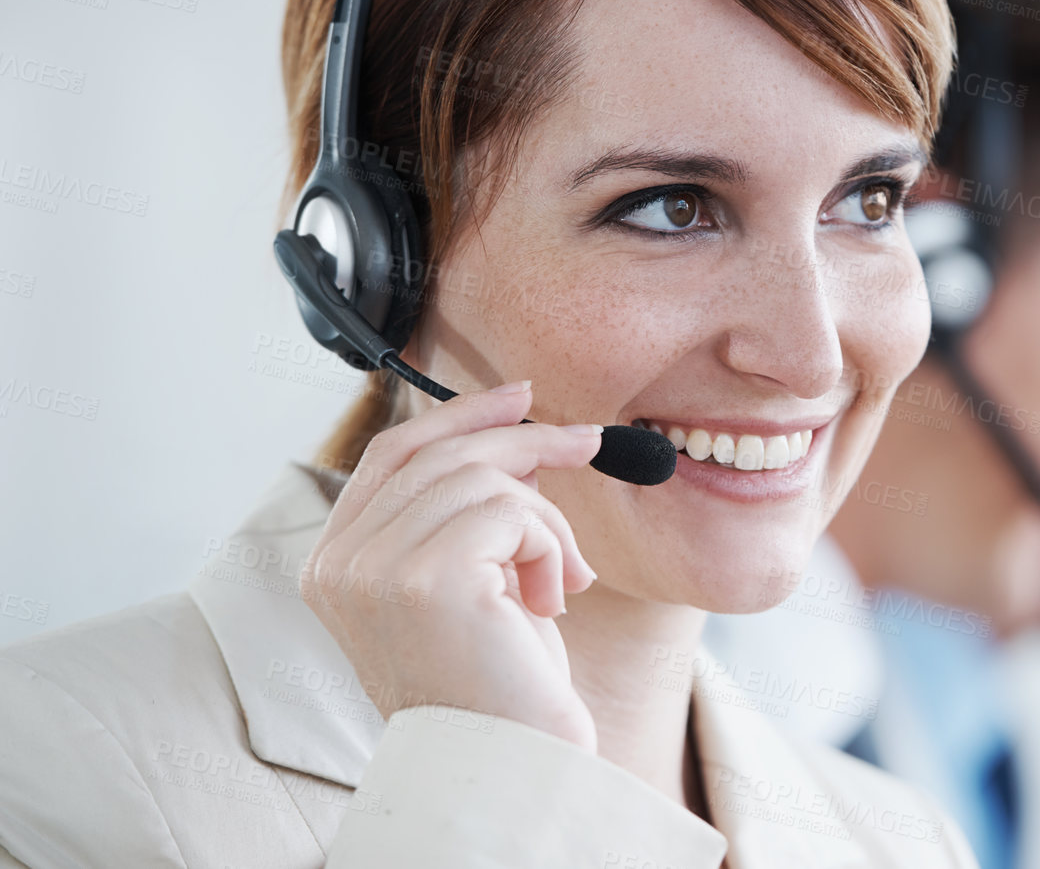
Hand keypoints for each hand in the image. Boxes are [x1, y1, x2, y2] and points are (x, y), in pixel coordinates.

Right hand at [300, 381, 603, 749]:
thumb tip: (517, 430)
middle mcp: (340, 565)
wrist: (511, 759)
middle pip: (441, 453)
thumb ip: (463, 510)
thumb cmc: (498, 679)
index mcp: (333, 565)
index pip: (390, 455)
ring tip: (561, 581)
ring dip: (548, 523)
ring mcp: (376, 570)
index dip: (458, 416)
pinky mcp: (428, 579)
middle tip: (588, 442)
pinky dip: (552, 546)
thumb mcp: (471, 579)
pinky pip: (513, 511)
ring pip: (486, 479)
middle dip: (525, 439)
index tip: (520, 397)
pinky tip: (552, 599)